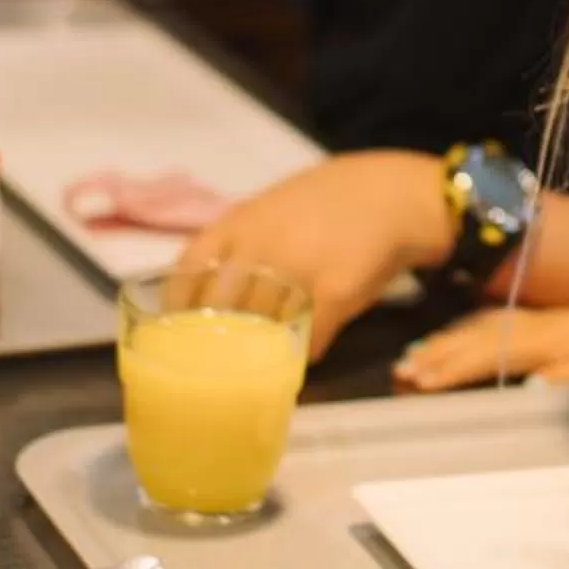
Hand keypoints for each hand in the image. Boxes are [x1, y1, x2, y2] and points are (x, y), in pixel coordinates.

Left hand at [186, 150, 449, 358]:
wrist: (397, 194)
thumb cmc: (335, 201)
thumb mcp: (277, 208)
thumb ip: (247, 242)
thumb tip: (220, 287)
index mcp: (242, 223)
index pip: (190, 266)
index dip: (176, 302)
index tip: (170, 328)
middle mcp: (261, 247)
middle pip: (220, 307)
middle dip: (213, 340)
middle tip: (213, 364)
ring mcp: (296, 270)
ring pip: (261, 329)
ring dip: (256, 356)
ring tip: (254, 374)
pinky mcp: (333, 294)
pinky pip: (309, 340)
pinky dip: (304, 355)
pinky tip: (303, 361)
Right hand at [396, 296, 568, 392]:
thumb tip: (531, 387)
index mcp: (551, 340)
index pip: (490, 353)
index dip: (454, 368)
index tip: (419, 382)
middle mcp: (538, 325)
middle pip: (477, 336)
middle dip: (437, 353)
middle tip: (400, 371)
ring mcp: (541, 317)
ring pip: (482, 325)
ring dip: (446, 339)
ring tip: (413, 355)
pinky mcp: (548, 317)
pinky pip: (496, 318)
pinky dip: (468, 326)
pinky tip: (457, 333)